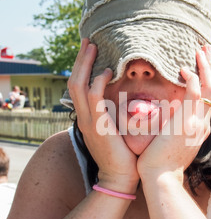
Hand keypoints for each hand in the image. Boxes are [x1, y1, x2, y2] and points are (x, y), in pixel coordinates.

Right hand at [68, 39, 139, 192]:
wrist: (121, 177)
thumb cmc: (124, 154)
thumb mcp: (116, 131)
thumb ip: (116, 114)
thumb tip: (127, 100)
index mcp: (88, 117)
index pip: (80, 87)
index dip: (83, 68)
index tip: (91, 52)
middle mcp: (84, 117)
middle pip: (74, 81)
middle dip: (81, 60)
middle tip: (88, 41)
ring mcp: (88, 121)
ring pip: (79, 85)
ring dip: (85, 64)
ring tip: (93, 47)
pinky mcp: (98, 125)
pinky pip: (93, 98)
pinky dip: (97, 82)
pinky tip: (107, 71)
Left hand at [137, 46, 210, 181]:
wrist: (160, 178)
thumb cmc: (161, 163)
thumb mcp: (173, 143)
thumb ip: (175, 127)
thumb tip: (170, 114)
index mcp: (199, 128)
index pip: (208, 99)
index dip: (208, 80)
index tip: (204, 66)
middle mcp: (203, 124)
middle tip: (208, 50)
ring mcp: (198, 122)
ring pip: (210, 88)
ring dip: (206, 67)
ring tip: (201, 50)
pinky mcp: (188, 121)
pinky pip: (195, 93)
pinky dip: (192, 78)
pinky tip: (183, 68)